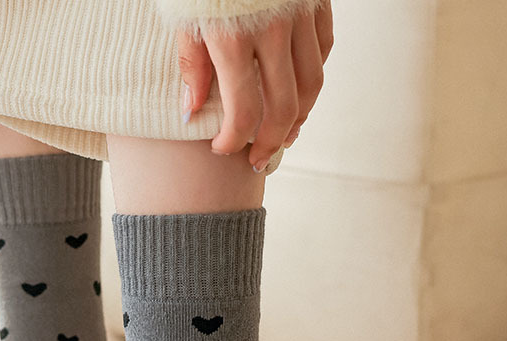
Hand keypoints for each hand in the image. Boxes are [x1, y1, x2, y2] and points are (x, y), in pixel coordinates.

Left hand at [177, 1, 332, 171]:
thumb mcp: (184, 16)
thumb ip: (192, 64)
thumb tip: (192, 112)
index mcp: (234, 38)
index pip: (243, 113)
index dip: (233, 140)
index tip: (221, 149)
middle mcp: (272, 30)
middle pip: (284, 107)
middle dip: (271, 142)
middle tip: (258, 160)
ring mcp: (299, 14)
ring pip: (311, 83)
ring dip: (299, 117)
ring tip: (283, 135)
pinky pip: (322, 48)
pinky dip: (311, 77)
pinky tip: (297, 92)